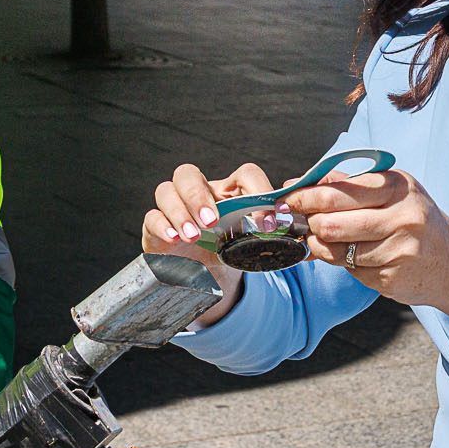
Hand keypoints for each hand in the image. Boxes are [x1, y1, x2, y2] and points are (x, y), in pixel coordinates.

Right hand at [142, 161, 271, 326]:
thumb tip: (296, 241)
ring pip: (166, 190)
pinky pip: (151, 217)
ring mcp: (173, 208)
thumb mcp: (250, 242)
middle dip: (199, 195)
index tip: (269, 223)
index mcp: (230, 191)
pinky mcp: (155, 228)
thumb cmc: (230, 250)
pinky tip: (175, 239)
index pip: (244, 174)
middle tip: (213, 221)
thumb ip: (266, 236)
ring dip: (180, 211)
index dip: (258, 190)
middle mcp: (199, 192)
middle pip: (188, 173)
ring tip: (194, 235)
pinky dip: (162, 226)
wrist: (205, 274)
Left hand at [295, 167, 448, 360]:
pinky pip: (351, 271)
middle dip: (311, 225)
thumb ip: (347, 185)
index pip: (338, 192)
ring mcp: (399, 250)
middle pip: (333, 223)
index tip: (287, 200)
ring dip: (324, 247)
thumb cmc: (414, 221)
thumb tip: (297, 183)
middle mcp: (402, 216)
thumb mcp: (391, 192)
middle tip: (304, 224)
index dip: (305, 197)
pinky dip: (345, 264)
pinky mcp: (392, 277)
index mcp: (397, 187)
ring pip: (337, 250)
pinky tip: (356, 257)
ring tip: (327, 241)